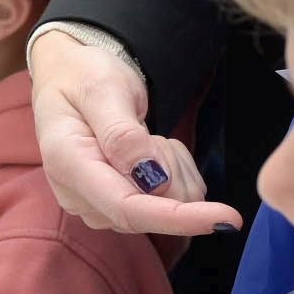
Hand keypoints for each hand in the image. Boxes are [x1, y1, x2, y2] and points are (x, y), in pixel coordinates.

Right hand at [28, 29, 239, 234]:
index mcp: (68, 164)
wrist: (70, 77)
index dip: (178, 217)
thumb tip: (152, 179)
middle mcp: (79, 195)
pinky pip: (168, 204)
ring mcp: (96, 205)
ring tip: (148, 137)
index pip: (127, 207)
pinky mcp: (114, 207)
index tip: (225, 218)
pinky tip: (150, 149)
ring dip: (172, 169)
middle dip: (171, 170)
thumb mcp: (103, 89)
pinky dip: (173, 174)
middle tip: (153, 132)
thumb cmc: (84, 76)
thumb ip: (124, 134)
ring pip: (166, 207)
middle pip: (152, 209)